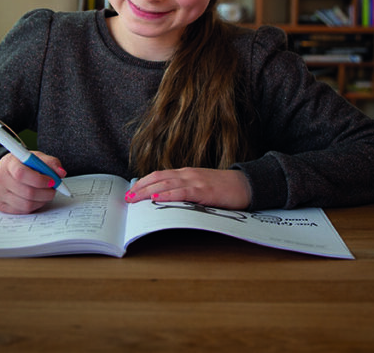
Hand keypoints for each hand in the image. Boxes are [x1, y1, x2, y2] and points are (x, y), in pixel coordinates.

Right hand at [0, 152, 66, 213]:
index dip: (40, 179)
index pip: (22, 173)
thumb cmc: (22, 164)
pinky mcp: (2, 206)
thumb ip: (50, 162)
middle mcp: (1, 179)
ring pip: (26, 204)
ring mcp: (0, 194)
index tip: (52, 180)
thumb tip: (61, 173)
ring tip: (46, 193)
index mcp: (9, 164)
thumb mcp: (36, 158)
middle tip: (53, 189)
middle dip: (46, 193)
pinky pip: (23, 211)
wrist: (4, 171)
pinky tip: (37, 198)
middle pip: (27, 192)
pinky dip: (35, 206)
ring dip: (42, 200)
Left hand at [124, 167, 251, 209]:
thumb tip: (166, 200)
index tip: (131, 191)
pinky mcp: (204, 190)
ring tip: (135, 198)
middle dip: (141, 188)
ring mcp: (195, 181)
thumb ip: (185, 190)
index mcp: (186, 173)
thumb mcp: (200, 186)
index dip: (144, 183)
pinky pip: (182, 192)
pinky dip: (168, 195)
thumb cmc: (224, 188)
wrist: (246, 184)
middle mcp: (188, 174)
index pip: (159, 175)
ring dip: (148, 192)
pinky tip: (157, 199)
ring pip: (166, 184)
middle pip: (158, 179)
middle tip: (127, 197)